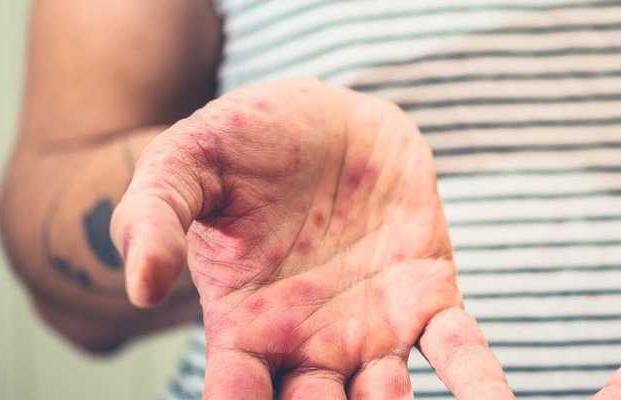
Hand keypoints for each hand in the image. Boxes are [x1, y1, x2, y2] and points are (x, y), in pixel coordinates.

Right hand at [111, 79, 512, 398]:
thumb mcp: (185, 164)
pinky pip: (458, 351)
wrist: (326, 113)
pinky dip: (480, 385)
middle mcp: (309, 344)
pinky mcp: (429, 296)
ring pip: (386, 398)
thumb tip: (139, 285)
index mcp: (244, 326)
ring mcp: (373, 328)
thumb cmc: (245, 143)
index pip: (238, 394)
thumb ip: (154, 217)